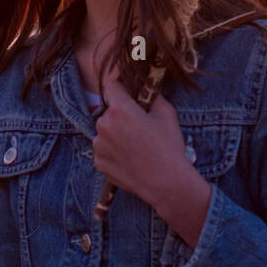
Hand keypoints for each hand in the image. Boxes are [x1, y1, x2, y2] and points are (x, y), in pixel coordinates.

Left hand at [91, 74, 192, 209]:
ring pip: (106, 132)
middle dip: (121, 115)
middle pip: (109, 111)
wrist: (166, 182)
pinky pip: (104, 150)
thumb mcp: (167, 114)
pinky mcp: (98, 162)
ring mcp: (98, 145)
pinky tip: (131, 159)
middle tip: (140, 127)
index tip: (126, 88)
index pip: (110, 85)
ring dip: (116, 134)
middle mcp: (103, 125)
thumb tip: (146, 88)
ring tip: (137, 147)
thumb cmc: (168, 147)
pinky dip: (114, 152)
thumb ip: (152, 96)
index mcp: (120, 109)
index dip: (119, 84)